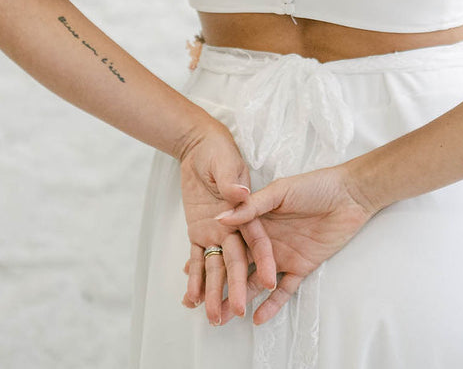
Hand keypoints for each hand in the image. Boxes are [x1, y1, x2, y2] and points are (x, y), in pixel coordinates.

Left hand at [177, 121, 278, 324]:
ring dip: (216, 291)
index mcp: (253, 212)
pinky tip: (193, 298)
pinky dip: (197, 278)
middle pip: (242, 263)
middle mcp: (240, 229)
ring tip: (213, 318)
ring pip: (221, 268)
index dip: (265, 262)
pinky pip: (200, 260)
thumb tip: (240, 194)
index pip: (261, 242)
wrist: (202, 145)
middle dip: (240, 288)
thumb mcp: (226, 163)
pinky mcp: (200, 233)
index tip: (269, 281)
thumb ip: (232, 182)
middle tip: (235, 313)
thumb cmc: (220, 150)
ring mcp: (221, 234)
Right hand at [211, 163, 375, 325]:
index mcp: (258, 219)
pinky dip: (271, 304)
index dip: (213, 255)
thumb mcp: (280, 191)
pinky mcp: (302, 267)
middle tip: (206, 304)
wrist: (350, 195)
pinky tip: (258, 317)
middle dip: (223, 284)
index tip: (190, 271)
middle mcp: (267, 240)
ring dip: (242, 298)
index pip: (231, 241)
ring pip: (258, 281)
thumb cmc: (314, 186)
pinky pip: (285, 290)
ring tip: (226, 316)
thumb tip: (220, 218)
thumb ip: (252, 206)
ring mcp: (283, 255)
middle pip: (241, 265)